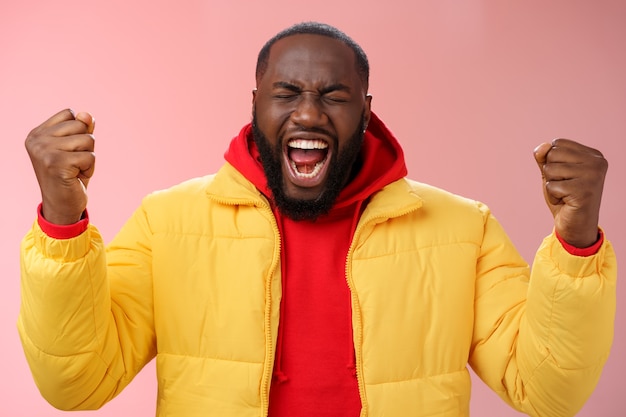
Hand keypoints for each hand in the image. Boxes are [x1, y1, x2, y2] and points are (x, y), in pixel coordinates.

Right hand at [25, 109, 95, 224]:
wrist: (62, 206)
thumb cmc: (70, 175)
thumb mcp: (77, 148)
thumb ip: (82, 129)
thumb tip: (87, 114)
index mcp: (37, 133)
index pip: (69, 114)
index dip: (78, 132)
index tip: (68, 151)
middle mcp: (37, 140)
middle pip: (80, 125)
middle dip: (86, 145)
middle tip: (73, 163)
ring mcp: (44, 151)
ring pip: (88, 140)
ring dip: (89, 157)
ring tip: (75, 170)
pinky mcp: (56, 163)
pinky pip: (90, 156)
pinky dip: (90, 168)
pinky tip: (77, 177)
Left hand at [534, 138, 607, 247]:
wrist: (576, 226)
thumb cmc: (564, 197)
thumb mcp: (552, 173)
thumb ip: (544, 157)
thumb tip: (542, 146)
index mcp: (593, 154)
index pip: (557, 143)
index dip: (552, 161)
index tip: (565, 177)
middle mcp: (597, 162)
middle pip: (552, 154)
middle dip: (550, 173)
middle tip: (564, 187)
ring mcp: (593, 175)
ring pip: (550, 169)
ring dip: (551, 186)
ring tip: (565, 195)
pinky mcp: (584, 190)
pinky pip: (551, 186)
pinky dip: (553, 196)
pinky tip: (566, 202)